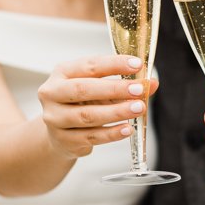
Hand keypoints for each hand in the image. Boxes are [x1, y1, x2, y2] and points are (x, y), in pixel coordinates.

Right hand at [38, 54, 158, 159]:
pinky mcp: (63, 140)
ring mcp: (55, 118)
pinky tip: (127, 129)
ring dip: (116, 112)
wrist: (59, 133)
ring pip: (87, 116)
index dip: (114, 64)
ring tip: (138, 108)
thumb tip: (151, 83)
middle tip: (139, 89)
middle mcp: (52, 94)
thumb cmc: (82, 103)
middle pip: (83, 89)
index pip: (89, 65)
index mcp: (62, 73)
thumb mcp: (100, 88)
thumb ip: (124, 84)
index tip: (137, 65)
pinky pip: (91, 137)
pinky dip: (111, 133)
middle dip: (114, 89)